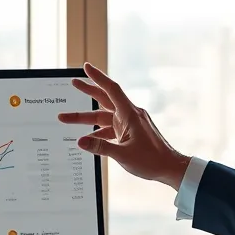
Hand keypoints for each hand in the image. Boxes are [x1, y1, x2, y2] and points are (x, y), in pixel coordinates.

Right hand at [58, 62, 190, 188]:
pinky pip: (110, 129)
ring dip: (86, 117)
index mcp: (130, 114)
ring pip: (104, 116)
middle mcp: (129, 115)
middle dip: (88, 90)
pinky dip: (98, 132)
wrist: (169, 167)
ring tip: (66, 118)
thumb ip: (100, 147)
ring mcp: (130, 124)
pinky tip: (87, 138)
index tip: (86, 67)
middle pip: (105, 99)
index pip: (111, 89)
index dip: (97, 77)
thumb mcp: (122, 154)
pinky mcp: (130, 133)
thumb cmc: (151, 160)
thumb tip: (80, 141)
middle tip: (73, 83)